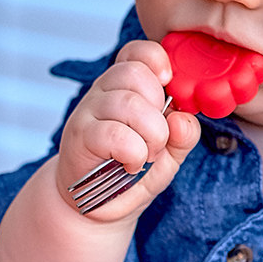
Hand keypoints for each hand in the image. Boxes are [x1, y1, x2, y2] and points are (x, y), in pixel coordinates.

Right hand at [56, 40, 200, 221]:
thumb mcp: (168, 156)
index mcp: (124, 87)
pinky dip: (134, 152)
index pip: (136, 53)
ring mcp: (87, 113)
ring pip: (127, 103)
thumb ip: (183, 136)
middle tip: (158, 141)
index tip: (167, 83)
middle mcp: (102, 93)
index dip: (155, 59)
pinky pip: (114, 133)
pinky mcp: (78, 137)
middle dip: (159, 111)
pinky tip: (131, 165)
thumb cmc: (128, 175)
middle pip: (135, 74)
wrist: (95, 208)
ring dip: (150, 135)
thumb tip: (183, 119)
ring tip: (146, 156)